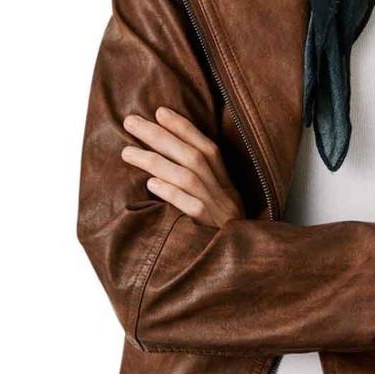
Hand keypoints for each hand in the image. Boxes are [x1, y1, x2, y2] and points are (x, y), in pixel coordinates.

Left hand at [121, 107, 243, 226]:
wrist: (247, 262)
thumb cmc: (225, 229)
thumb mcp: (219, 199)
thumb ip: (202, 178)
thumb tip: (165, 155)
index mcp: (226, 180)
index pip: (206, 146)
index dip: (184, 127)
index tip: (160, 111)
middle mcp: (223, 191)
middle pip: (192, 156)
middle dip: (160, 136)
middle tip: (131, 122)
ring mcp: (217, 209)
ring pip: (188, 177)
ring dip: (156, 161)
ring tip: (127, 152)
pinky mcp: (211, 230)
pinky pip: (191, 208)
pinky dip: (172, 194)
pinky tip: (151, 185)